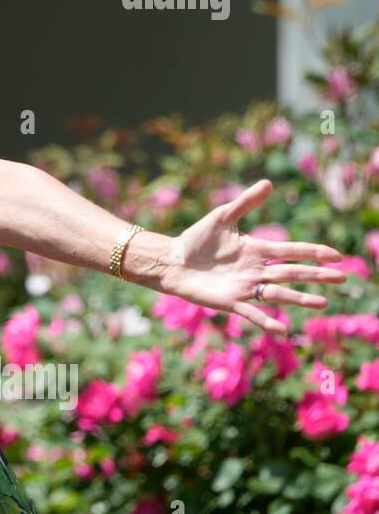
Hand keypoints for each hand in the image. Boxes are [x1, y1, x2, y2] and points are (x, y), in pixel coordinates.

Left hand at [159, 179, 345, 332]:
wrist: (171, 260)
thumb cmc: (196, 239)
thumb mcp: (222, 217)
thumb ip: (245, 203)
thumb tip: (268, 182)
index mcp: (256, 250)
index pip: (290, 251)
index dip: (313, 253)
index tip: (336, 256)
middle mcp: (256, 271)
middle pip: (291, 273)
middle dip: (316, 276)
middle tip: (342, 278)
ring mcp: (244, 287)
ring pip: (278, 294)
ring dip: (300, 298)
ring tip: (322, 303)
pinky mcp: (229, 301)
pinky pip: (251, 312)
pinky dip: (266, 321)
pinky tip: (282, 330)